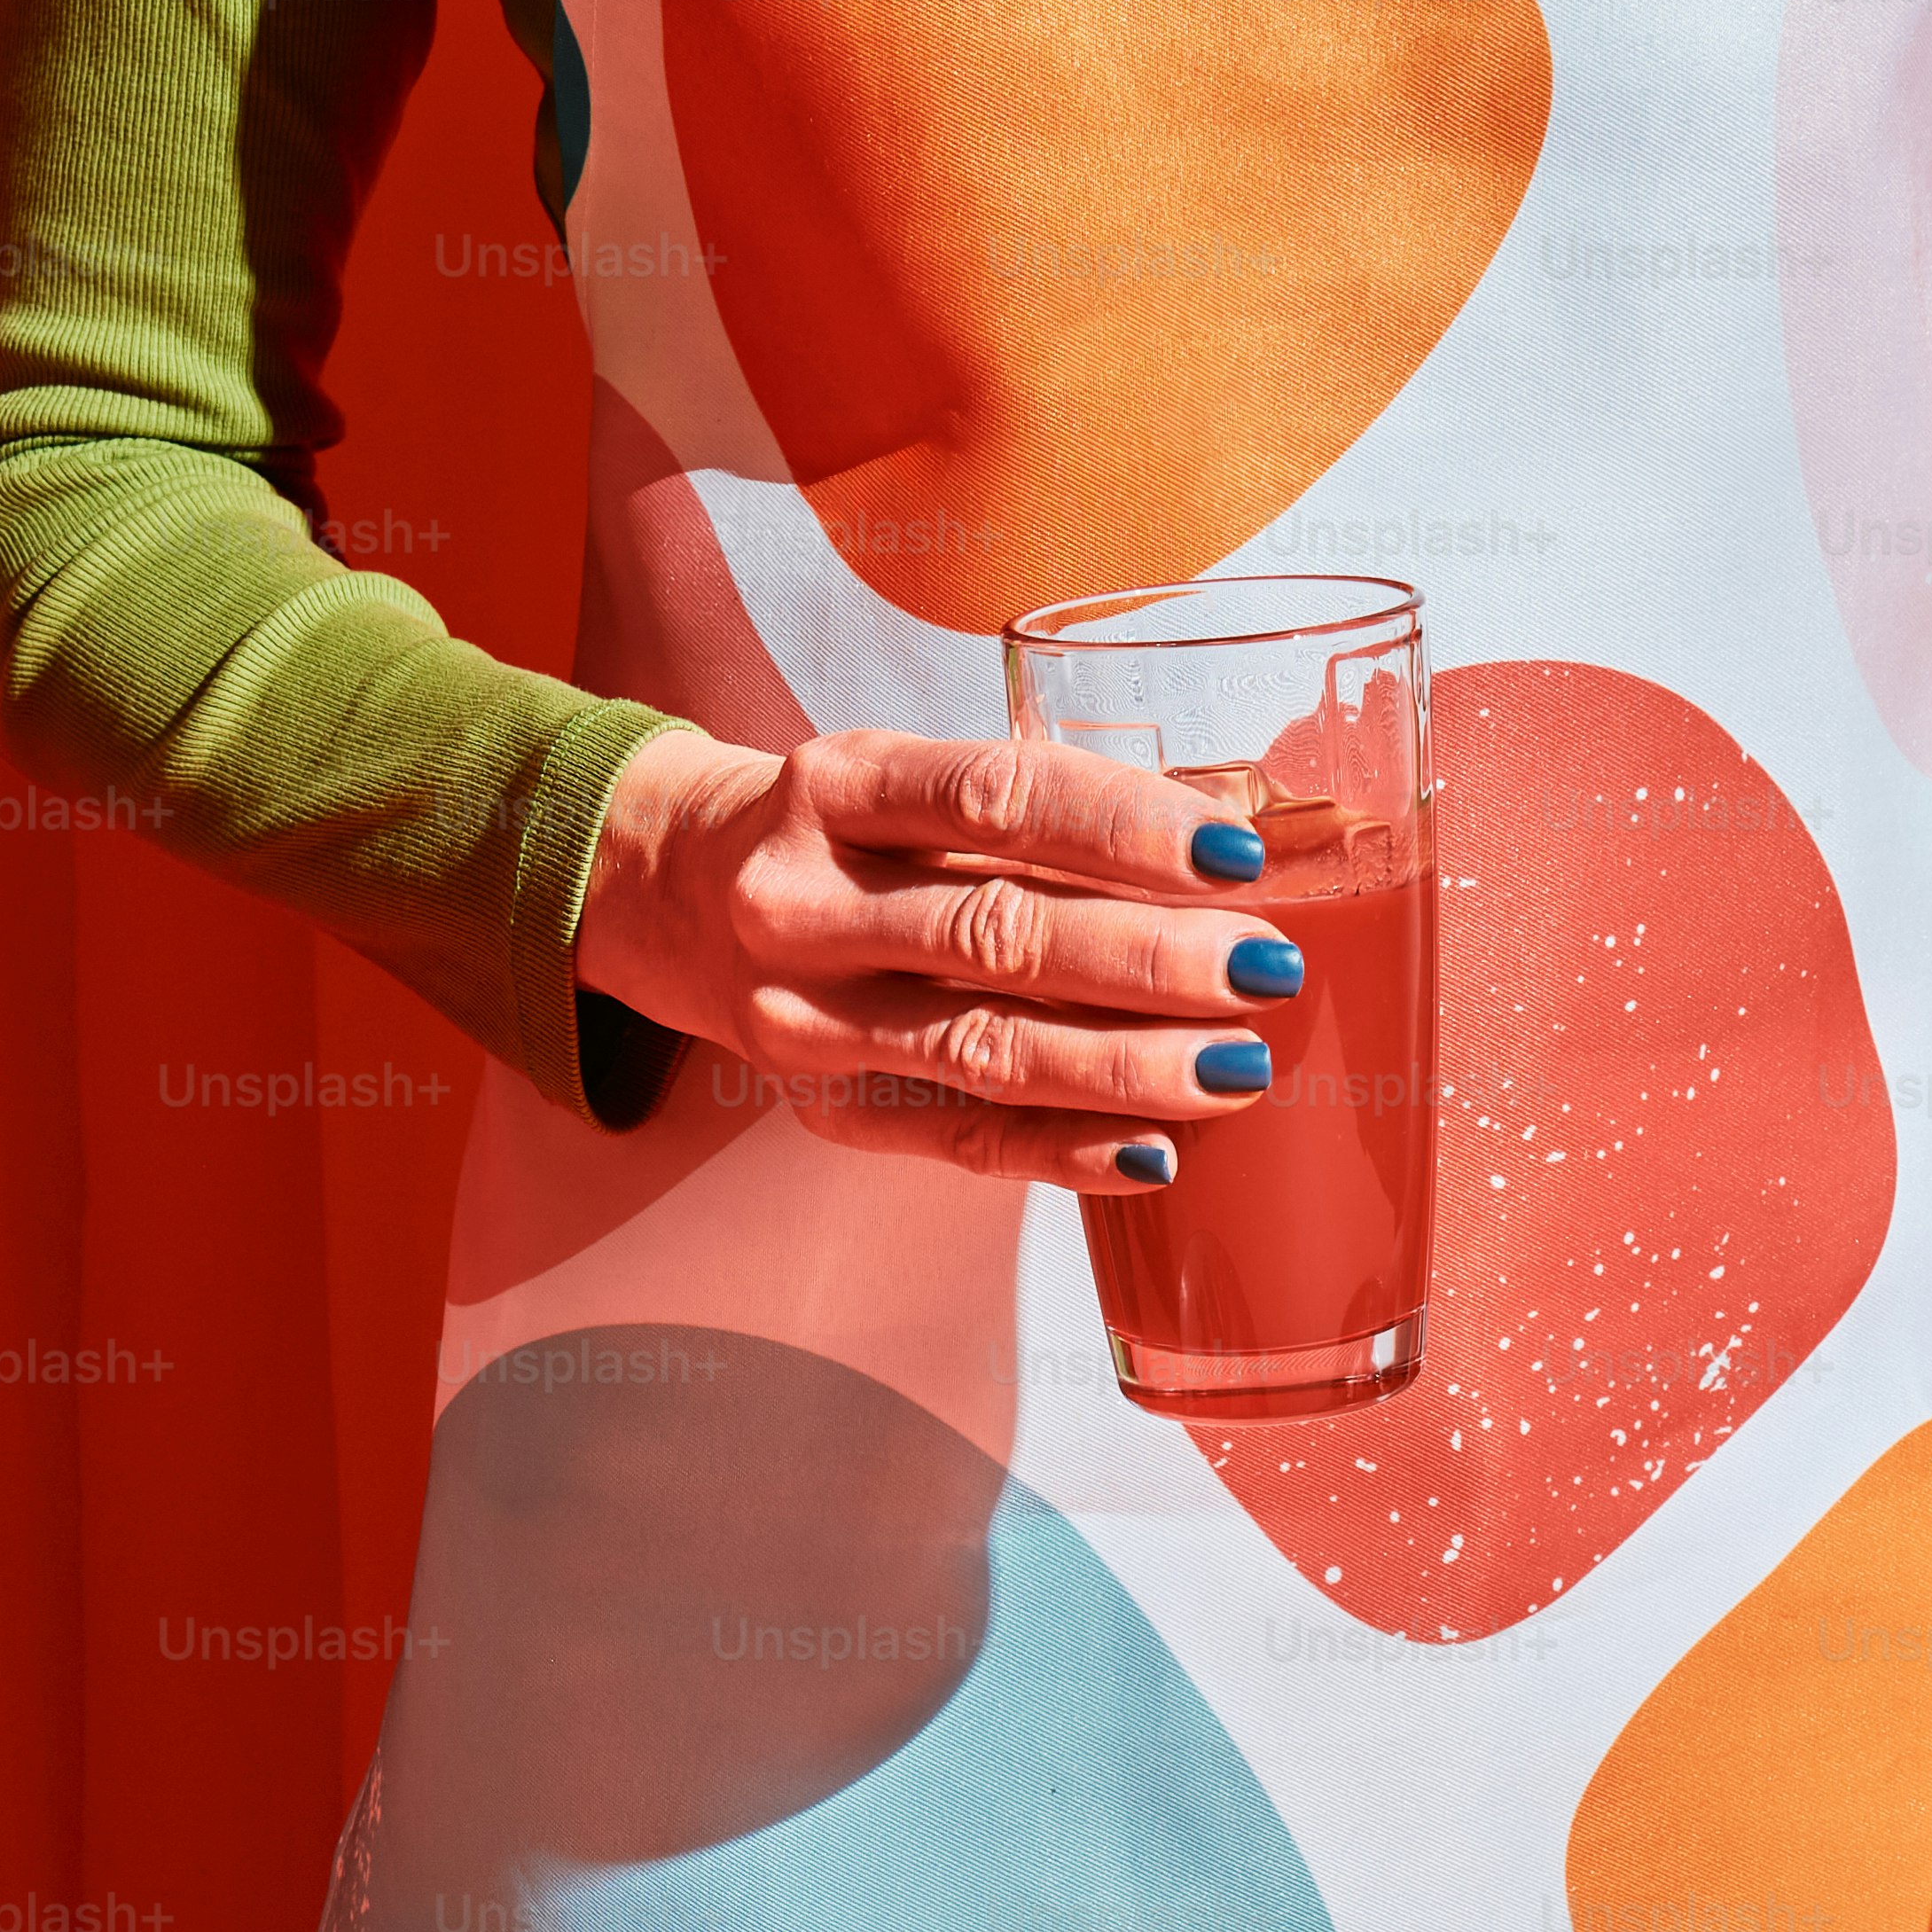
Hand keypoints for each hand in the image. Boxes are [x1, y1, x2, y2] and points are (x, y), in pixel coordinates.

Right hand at [571, 723, 1298, 1194]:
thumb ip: (1032, 814)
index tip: (1235, 853)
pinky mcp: (821, 1105)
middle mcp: (808, 898)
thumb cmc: (839, 832)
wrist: (666, 895)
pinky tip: (1154, 1151)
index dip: (1123, 826)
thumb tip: (1228, 847)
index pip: (997, 797)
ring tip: (1238, 1069)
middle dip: (1151, 960)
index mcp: (841, 785)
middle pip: (999, 933)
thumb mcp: (903, 781)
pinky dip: (1062, 1150)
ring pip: (986, 1048)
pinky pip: (958, 1140)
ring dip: (1126, 1065)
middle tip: (1265, 971)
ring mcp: (804, 1015)